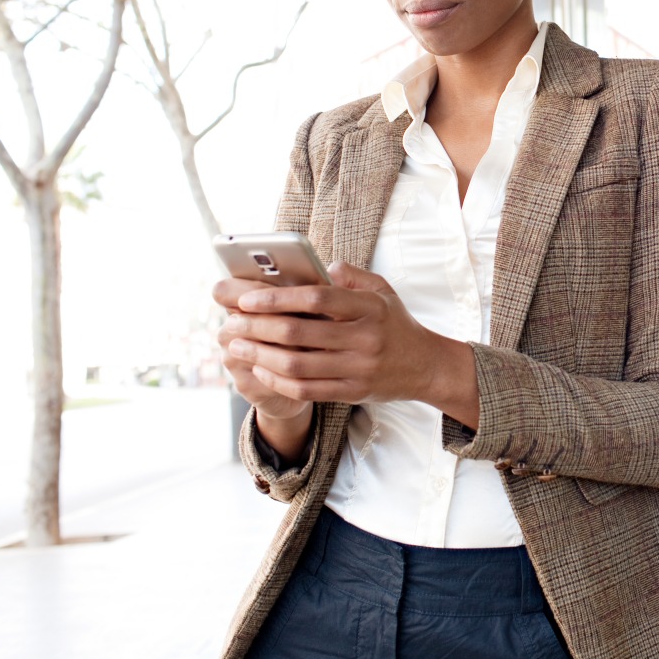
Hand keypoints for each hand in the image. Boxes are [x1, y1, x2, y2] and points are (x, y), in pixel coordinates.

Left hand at [220, 262, 480, 426]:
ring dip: (260, 357)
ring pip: (298, 365)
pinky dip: (278, 381)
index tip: (248, 298)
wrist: (426, 366)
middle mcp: (365, 338)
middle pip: (300, 334)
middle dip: (258, 329)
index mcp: (370, 307)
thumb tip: (321, 266)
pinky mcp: (353, 391)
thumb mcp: (383, 291)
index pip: (317, 298)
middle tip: (232, 324)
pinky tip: (260, 370)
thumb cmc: (395, 324)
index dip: (278, 298)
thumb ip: (352, 276)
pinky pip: (307, 390)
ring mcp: (359, 368)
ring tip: (236, 348)